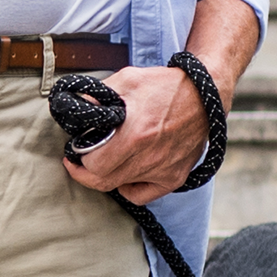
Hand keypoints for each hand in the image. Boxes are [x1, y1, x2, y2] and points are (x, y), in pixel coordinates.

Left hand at [63, 0, 260, 206]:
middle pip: (103, 181)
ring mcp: (162, 170)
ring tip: (105, 160)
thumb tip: (76, 107)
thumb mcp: (127, 80)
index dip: (79, 160)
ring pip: (120, 187)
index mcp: (135, 134)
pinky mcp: (174, 177)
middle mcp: (149, 157)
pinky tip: (126, 174)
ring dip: (107, 175)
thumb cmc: (165, 86)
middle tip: (80, 161)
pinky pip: (142, 195)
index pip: (94, 165)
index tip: (73, 153)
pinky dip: (129, 188)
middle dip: (86, 172)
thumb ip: (98, 96)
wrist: (203, 93)